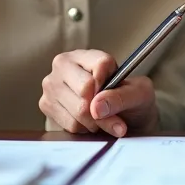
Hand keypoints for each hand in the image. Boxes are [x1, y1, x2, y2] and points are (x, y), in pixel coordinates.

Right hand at [40, 49, 158, 137]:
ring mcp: (51, 86)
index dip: (111, 84)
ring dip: (97, 123)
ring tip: (103, 119)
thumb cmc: (128, 99)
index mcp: (86, 54)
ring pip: (78, 110)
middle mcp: (63, 65)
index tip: (118, 95)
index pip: (100, 65)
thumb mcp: (138, 94)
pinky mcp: (46, 106)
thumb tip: (97, 107)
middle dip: (104, 109)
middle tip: (115, 117)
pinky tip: (88, 124)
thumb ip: (122, 96)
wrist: (120, 118)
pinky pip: (70, 125)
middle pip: (86, 89)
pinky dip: (85, 130)